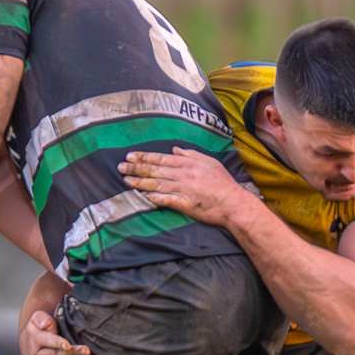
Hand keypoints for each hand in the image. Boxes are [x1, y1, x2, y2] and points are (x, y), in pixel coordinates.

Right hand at [20, 309, 97, 354]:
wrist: (29, 347)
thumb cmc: (40, 330)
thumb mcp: (38, 318)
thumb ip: (42, 318)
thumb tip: (46, 324)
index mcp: (35, 339)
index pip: (48, 341)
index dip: (57, 343)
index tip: (68, 346)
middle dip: (75, 353)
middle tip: (89, 351)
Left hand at [120, 147, 246, 224]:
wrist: (234, 203)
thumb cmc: (223, 183)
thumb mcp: (209, 162)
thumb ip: (191, 154)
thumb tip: (174, 149)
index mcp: (188, 163)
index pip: (160, 158)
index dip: (143, 157)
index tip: (130, 156)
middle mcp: (183, 175)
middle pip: (155, 170)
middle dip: (136, 168)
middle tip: (120, 167)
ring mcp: (183, 190)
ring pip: (156, 184)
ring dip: (140, 182)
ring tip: (126, 180)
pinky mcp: (185, 205)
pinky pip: (165, 200)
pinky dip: (153, 198)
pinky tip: (142, 196)